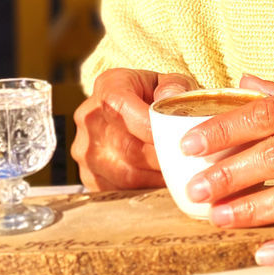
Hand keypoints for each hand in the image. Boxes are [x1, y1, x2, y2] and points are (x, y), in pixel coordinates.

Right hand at [71, 67, 197, 191]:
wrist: (130, 110)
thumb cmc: (153, 96)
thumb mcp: (168, 82)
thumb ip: (175, 86)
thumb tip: (172, 98)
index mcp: (108, 87)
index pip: (123, 107)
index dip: (151, 128)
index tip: (179, 140)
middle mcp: (89, 117)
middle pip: (126, 147)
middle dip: (162, 159)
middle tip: (188, 165)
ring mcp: (85, 150)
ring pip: (124, 175)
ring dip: (156, 179)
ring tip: (181, 177)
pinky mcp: (89, 177)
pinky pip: (119, 192)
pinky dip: (145, 192)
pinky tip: (162, 185)